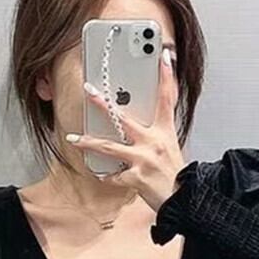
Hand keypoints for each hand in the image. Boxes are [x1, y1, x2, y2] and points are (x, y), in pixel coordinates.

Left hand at [66, 46, 186, 213]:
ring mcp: (143, 159)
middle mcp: (153, 142)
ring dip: (89, 142)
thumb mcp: (170, 149)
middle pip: (123, 118)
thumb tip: (137, 128)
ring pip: (109, 147)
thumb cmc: (176, 176)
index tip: (163, 57)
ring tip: (74, 138)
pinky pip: (114, 176)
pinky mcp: (136, 177)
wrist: (184, 201)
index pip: (167, 99)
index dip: (166, 77)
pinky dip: (108, 177)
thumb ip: (156, 135)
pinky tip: (104, 176)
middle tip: (88, 90)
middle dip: (103, 104)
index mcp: (164, 132)